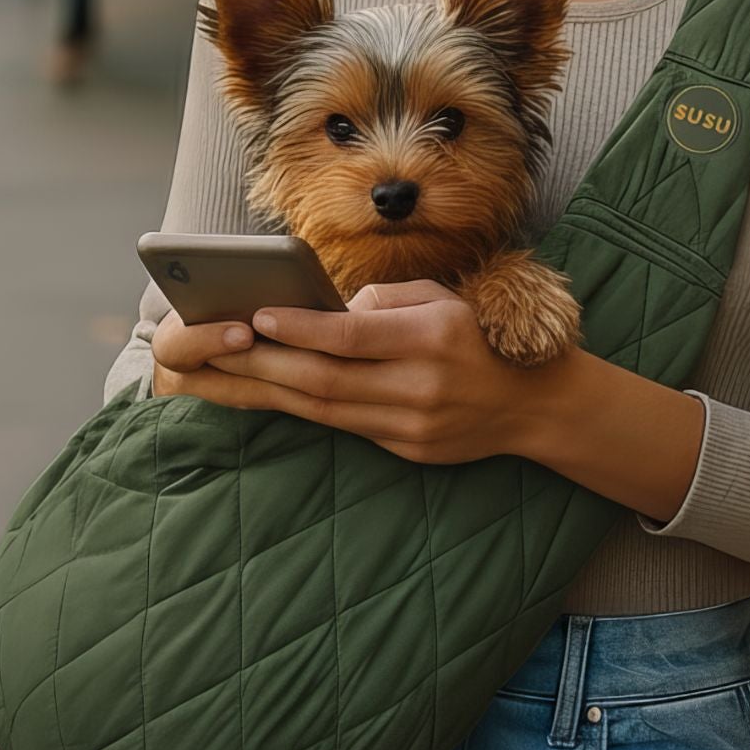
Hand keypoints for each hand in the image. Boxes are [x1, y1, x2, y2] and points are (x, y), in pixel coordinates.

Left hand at [156, 282, 549, 465]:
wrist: (535, 403)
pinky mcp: (408, 450)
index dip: (301, 330)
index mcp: (431, 338)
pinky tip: (267, 396)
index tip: (256, 316)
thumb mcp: (441, 298)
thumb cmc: (477, 336)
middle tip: (214, 350)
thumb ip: (384, 300)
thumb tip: (325, 311)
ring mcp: (414, 426)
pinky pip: (345, 428)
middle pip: (326, 381)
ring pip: (327, 411)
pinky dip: (303, 411)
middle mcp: (421, 386)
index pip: (352, 337)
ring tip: (223, 376)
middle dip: (264, 365)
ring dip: (271, 393)